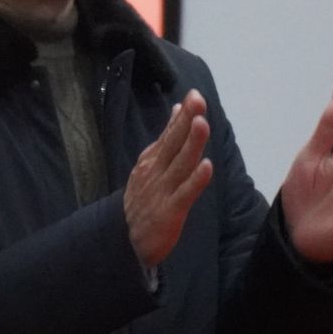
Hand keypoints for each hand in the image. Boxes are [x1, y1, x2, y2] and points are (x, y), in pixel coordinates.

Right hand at [124, 92, 213, 268]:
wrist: (126, 238)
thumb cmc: (145, 198)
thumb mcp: (152, 164)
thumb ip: (168, 138)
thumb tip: (180, 109)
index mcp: (152, 159)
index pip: (169, 133)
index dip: (182, 115)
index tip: (194, 95)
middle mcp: (156, 170)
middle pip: (173, 143)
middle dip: (187, 121)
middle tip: (198, 101)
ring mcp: (162, 190)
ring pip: (180, 163)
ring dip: (191, 144)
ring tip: (202, 124)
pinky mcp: (170, 211)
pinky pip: (184, 193)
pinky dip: (196, 180)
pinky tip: (206, 166)